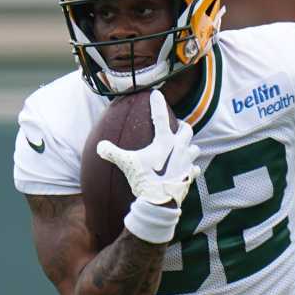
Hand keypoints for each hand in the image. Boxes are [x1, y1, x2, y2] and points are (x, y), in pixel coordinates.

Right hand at [96, 89, 201, 207]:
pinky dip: (191, 167)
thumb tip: (99, 146)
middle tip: (176, 127)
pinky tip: (188, 169)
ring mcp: (186, 162)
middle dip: (182, 126)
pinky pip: (194, 169)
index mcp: (164, 141)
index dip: (157, 104)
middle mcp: (179, 148)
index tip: (156, 93)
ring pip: (194, 148)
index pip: (160, 117)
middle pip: (186, 130)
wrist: (160, 201)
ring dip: (189, 147)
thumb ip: (113, 153)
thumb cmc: (145, 179)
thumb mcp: (127, 164)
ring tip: (183, 148)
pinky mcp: (189, 176)